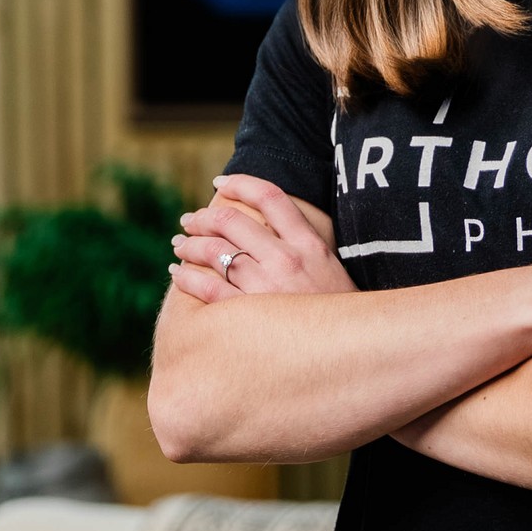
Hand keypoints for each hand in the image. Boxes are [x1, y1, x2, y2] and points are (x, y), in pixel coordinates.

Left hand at [169, 174, 355, 302]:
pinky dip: (187, 278)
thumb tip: (270, 226)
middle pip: (232, 221)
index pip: (270, 196)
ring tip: (181, 245)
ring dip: (190, 245)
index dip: (240, 183)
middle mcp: (286, 259)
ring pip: (214, 251)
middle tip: (189, 221)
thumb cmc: (338, 310)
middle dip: (203, 218)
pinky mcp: (249, 316)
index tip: (220, 182)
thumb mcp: (329, 267)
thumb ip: (302, 244)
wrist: (352, 348)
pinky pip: (207, 289)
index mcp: (308, 243)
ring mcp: (266, 287)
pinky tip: (179, 274)